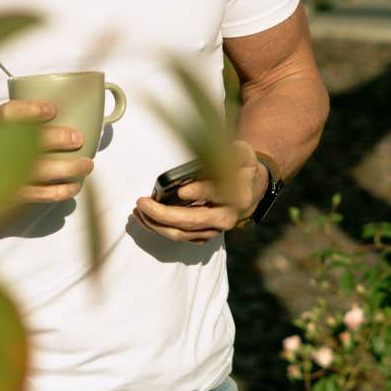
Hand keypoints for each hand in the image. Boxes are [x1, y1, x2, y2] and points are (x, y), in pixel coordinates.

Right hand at [0, 99, 92, 203]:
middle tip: (77, 137)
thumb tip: (68, 108)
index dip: (30, 111)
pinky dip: (64, 189)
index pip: (6, 114)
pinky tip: (75, 184)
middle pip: (27, 143)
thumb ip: (26, 114)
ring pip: (40, 171)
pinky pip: (43, 194)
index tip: (51, 109)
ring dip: (69, 168)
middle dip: (56, 140)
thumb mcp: (2, 122)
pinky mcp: (16, 193)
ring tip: (86, 164)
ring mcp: (6, 174)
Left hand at [132, 141, 264, 244]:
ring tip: (139, 210)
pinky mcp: (204, 235)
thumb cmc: (241, 168)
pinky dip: (160, 229)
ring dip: (157, 224)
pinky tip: (146, 218)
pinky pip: (179, 237)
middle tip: (143, 203)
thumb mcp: (243, 154)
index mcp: (238, 195)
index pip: (217, 194)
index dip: (200, 192)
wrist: (251, 190)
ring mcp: (214, 229)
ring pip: (182, 233)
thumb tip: (214, 153)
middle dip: (164, 214)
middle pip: (193, 220)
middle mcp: (226, 217)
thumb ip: (232, 152)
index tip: (181, 190)